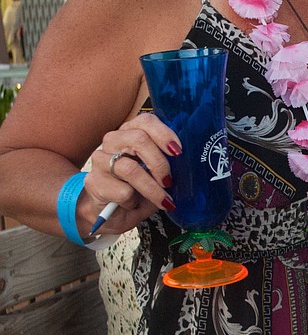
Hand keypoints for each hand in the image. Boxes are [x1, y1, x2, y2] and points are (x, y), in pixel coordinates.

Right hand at [84, 113, 179, 233]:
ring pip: (130, 168)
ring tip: (161, 200)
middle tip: (169, 182)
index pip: (146, 121)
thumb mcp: (156, 175)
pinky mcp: (93, 182)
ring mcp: (100, 160)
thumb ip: (167, 165)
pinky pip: (121, 190)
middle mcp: (113, 141)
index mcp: (131, 133)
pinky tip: (131, 205)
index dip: (164, 134)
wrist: (110, 213)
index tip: (177, 152)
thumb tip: (186, 165)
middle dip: (159, 163)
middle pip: (139, 139)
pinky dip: (133, 201)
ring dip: (151, 188)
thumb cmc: (136, 190)